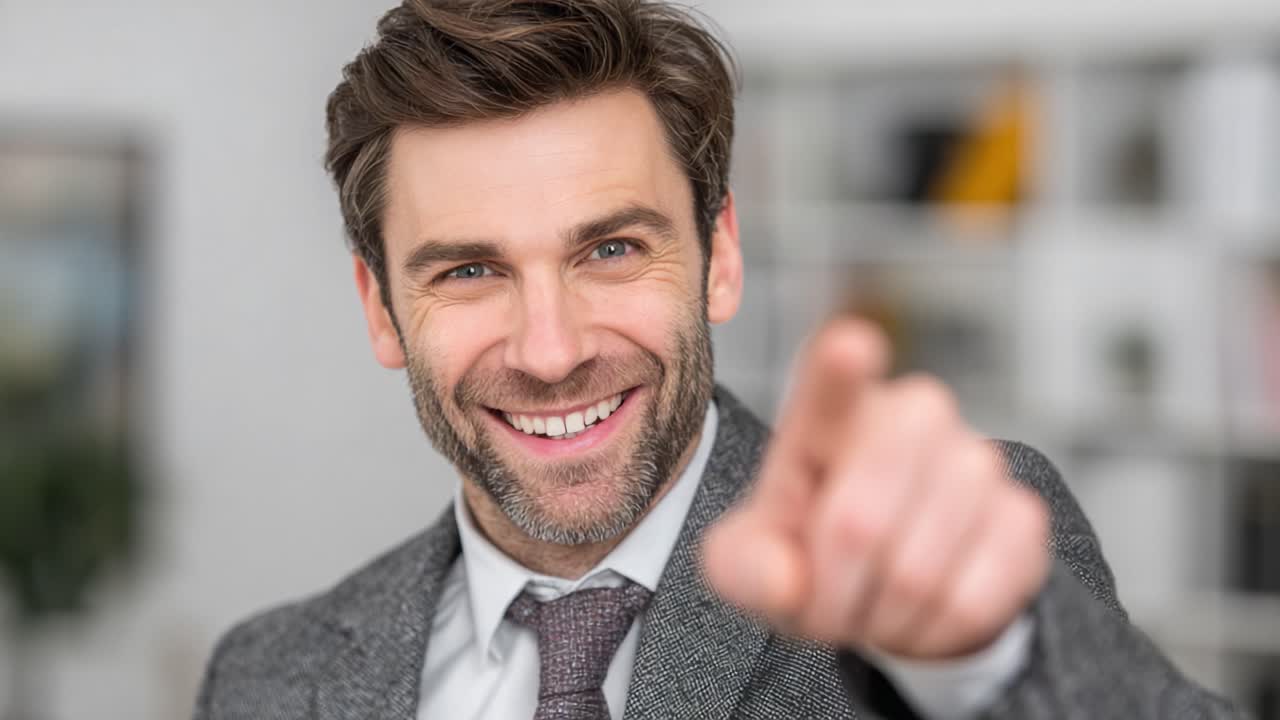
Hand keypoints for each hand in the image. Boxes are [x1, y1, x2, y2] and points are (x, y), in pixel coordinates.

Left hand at [703, 318, 1049, 659]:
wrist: (886, 593)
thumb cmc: (809, 557)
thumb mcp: (751, 564)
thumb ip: (744, 566)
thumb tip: (784, 579)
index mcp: (828, 418)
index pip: (831, 389)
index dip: (841, 372)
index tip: (851, 347)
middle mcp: (910, 417)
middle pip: (858, 523)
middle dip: (832, 586)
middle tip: (825, 600)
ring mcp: (976, 461)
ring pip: (915, 573)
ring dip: (882, 614)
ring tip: (874, 599)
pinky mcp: (1023, 517)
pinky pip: (969, 599)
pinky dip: (934, 631)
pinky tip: (924, 612)